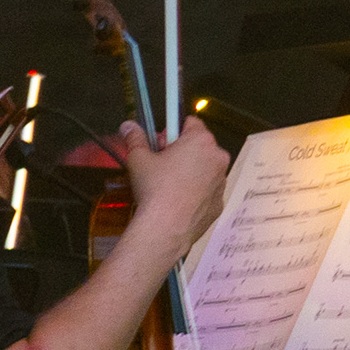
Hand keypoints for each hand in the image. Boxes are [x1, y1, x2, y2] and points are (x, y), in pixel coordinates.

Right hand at [113, 115, 230, 239]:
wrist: (167, 226)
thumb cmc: (155, 189)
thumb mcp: (139, 159)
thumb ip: (135, 138)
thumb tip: (128, 126)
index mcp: (201, 141)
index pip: (190, 122)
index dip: (172, 130)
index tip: (160, 142)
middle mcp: (217, 158)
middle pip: (199, 145)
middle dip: (181, 150)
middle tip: (160, 163)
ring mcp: (221, 181)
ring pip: (204, 168)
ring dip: (189, 170)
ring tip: (167, 183)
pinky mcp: (219, 201)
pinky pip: (207, 189)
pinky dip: (195, 190)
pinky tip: (177, 199)